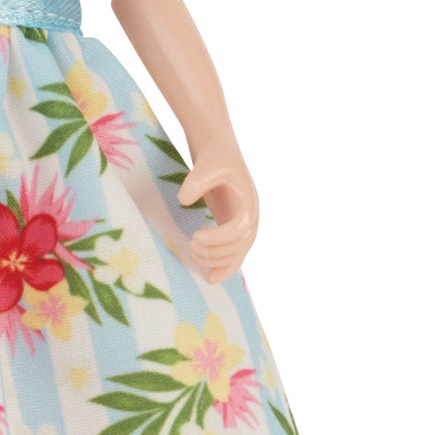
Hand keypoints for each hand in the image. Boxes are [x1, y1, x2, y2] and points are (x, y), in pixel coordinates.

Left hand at [178, 139, 258, 283]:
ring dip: (215, 261)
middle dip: (215, 251)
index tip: (196, 237)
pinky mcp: (233, 232)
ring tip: (192, 254)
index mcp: (249, 203)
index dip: (219, 238)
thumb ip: (196, 180)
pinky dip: (224, 269)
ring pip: (237, 255)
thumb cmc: (215, 159)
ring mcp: (244, 227)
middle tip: (191, 246)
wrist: (219, 156)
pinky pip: (235, 256)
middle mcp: (251, 218)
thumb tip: (184, 200)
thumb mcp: (206, 165)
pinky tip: (209, 277)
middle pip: (239, 246)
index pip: (240, 229)